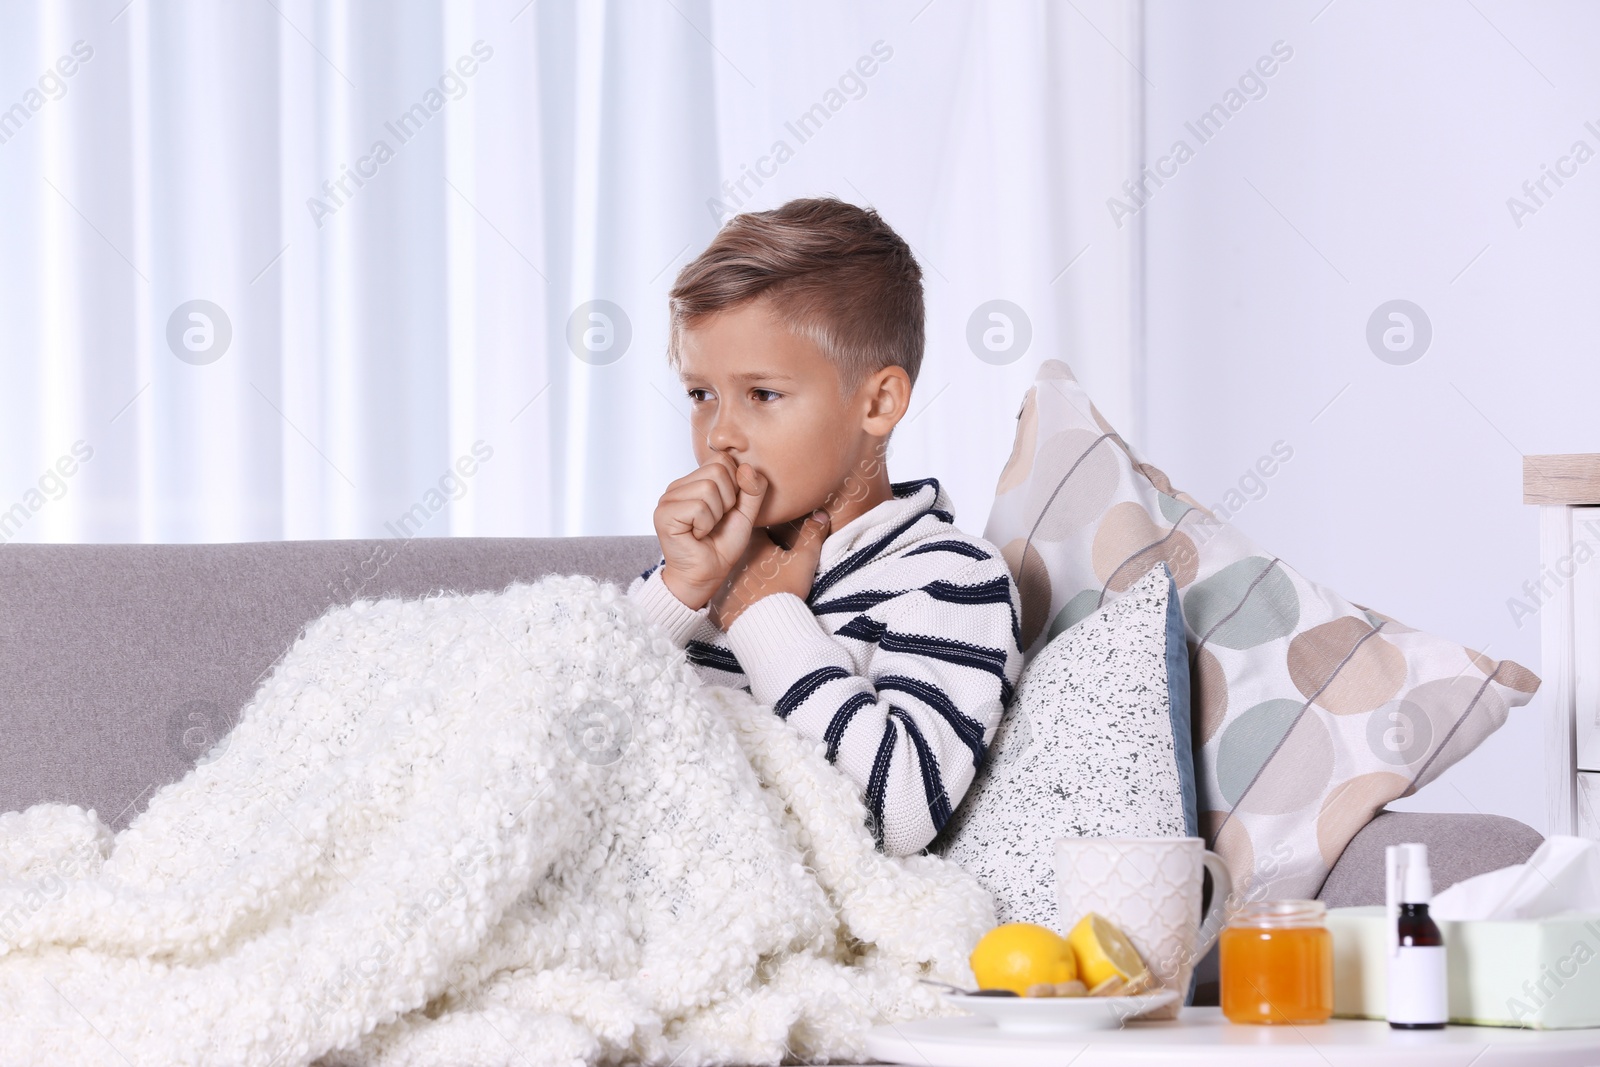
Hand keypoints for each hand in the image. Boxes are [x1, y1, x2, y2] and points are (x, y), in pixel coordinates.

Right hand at [652, 452, 768, 609]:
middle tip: (715, 521)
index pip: (722, 459)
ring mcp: (668, 499)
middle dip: (727, 500)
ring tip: (706, 529)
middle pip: (717, 470)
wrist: (706, 575)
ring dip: (716, 515)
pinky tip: (696, 535)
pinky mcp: (664, 513)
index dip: (735, 485)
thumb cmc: (721, 546)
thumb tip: (748, 466)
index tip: (726, 510)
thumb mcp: (746, 514)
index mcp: (694, 481)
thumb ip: (753, 489)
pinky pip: (698, 507)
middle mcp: (678, 486)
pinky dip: (705, 524)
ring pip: (708, 488)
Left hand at [707, 508, 830, 630]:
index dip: (770, 531)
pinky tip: (750, 600)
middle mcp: (733, 557)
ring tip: (763, 583)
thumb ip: (812, 534)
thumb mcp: (804, 559)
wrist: (766, 624)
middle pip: (745, 549)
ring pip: (736, 570)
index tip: (779, 538)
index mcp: (752, 543)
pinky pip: (728, 591)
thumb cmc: (784, 588)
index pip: (758, 527)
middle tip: (772, 562)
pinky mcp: (720, 600)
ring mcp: (725, 579)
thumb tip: (820, 514)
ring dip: (747, 573)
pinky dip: (738, 593)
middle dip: (757, 553)